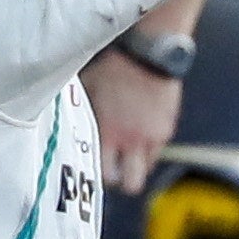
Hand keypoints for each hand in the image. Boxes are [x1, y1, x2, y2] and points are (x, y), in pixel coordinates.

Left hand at [81, 49, 183, 193]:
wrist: (151, 54)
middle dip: (122, 181)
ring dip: (136, 164)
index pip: (106, 175)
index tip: (96, 169)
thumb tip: (70, 119)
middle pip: (132, 184)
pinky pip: (158, 149)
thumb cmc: (115, 67)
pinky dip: (149, 147)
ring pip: (147, 169)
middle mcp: (133, 141)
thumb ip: (84, 112)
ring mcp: (154, 136)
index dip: (101, 177)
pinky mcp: (168, 127)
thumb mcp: (89, 88)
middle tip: (114, 169)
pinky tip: (140, 130)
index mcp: (110, 133)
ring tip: (127, 148)